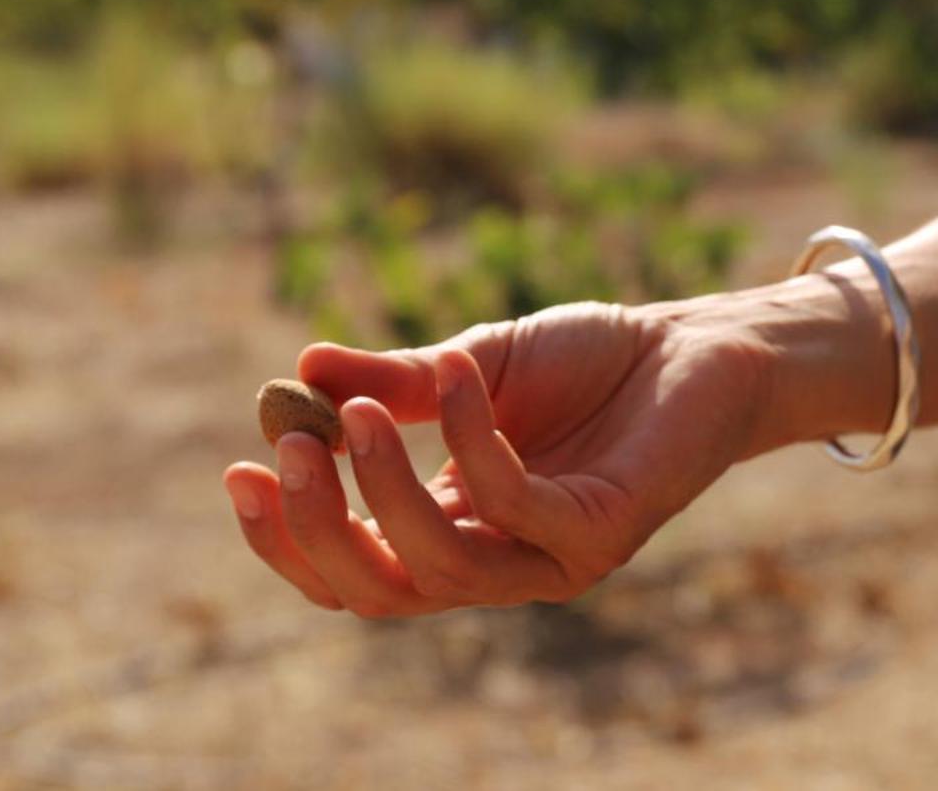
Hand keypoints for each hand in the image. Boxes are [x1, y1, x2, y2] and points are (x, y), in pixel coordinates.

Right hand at [222, 301, 777, 615]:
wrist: (696, 345)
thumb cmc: (588, 361)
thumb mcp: (471, 363)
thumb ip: (394, 380)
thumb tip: (298, 368)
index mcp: (451, 528)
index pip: (352, 570)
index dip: (289, 536)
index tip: (241, 466)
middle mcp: (497, 559)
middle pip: (380, 593)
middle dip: (320, 531)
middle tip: (286, 448)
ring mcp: (551, 556)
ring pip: (442, 567)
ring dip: (387, 492)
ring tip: (354, 414)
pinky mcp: (603, 530)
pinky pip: (516, 505)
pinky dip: (472, 444)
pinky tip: (457, 372)